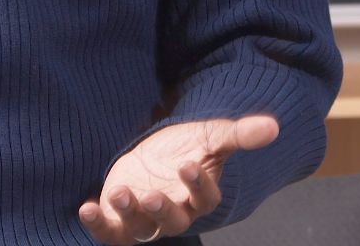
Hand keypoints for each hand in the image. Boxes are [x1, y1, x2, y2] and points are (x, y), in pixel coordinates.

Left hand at [78, 114, 278, 243]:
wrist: (153, 155)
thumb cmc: (186, 147)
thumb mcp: (210, 136)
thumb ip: (239, 135)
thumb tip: (274, 127)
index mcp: (198, 197)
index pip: (204, 200)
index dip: (198, 186)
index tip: (188, 164)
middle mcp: (174, 213)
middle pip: (173, 222)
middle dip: (162, 210)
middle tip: (153, 194)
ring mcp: (144, 220)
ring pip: (140, 229)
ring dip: (129, 214)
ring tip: (119, 192)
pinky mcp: (119, 220)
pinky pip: (109, 232)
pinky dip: (96, 224)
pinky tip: (85, 208)